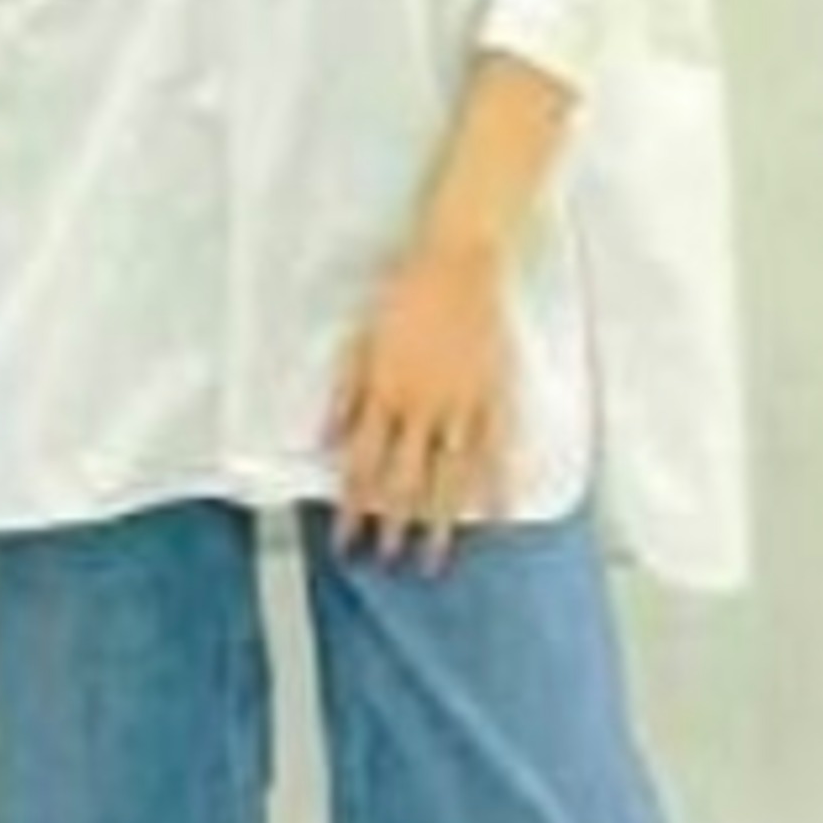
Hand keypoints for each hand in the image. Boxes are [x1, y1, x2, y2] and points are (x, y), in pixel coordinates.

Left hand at [321, 237, 515, 572]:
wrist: (457, 261)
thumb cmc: (403, 294)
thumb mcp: (358, 342)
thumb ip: (344, 397)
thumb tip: (324, 442)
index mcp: (382, 394)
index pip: (361, 466)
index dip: (352, 508)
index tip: (345, 541)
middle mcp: (420, 406)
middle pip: (403, 480)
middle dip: (392, 526)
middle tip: (387, 560)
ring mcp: (460, 405)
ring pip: (448, 475)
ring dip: (438, 522)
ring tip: (433, 559)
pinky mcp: (493, 395)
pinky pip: (496, 450)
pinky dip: (498, 486)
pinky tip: (498, 518)